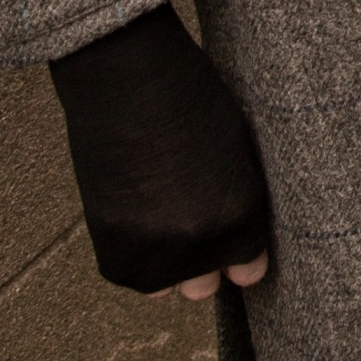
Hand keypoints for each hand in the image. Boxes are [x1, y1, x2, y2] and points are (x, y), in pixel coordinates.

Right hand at [48, 2, 274, 299]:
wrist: (127, 75)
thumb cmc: (188, 98)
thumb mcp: (237, 153)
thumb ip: (239, 205)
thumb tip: (234, 253)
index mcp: (243, 216)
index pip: (248, 269)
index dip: (235, 255)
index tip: (225, 240)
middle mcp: (201, 243)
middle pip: (204, 285)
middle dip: (198, 260)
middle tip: (183, 217)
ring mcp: (154, 251)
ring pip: (162, 285)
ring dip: (160, 260)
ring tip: (155, 207)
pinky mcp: (111, 248)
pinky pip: (127, 272)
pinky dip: (128, 250)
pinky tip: (131, 206)